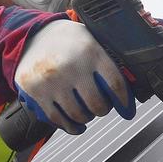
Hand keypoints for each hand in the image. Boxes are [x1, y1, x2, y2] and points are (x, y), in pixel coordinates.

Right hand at [14, 20, 133, 133]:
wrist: (31, 35)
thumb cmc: (68, 40)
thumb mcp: (91, 38)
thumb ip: (108, 57)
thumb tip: (131, 82)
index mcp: (91, 51)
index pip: (115, 84)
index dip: (124, 101)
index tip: (127, 109)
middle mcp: (72, 66)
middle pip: (97, 103)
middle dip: (103, 109)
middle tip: (101, 107)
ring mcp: (52, 80)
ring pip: (78, 114)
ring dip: (86, 117)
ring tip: (87, 112)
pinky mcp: (36, 92)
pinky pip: (57, 118)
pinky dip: (70, 126)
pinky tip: (76, 125)